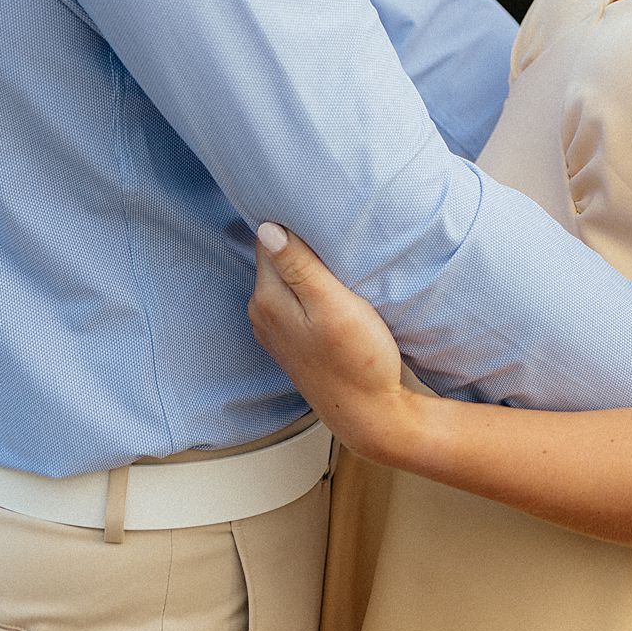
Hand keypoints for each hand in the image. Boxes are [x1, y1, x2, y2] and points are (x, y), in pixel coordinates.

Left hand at [248, 223, 417, 461]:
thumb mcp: (332, 305)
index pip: (268, 238)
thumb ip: (298, 266)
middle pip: (274, 257)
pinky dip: (310, 286)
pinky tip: (332, 287)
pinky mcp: (293, 339)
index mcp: (267, 299)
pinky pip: (294, 297)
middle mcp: (261, 312)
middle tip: (333, 231)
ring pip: (286, 277)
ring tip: (337, 256)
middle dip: (300, 241)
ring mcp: (275, 328)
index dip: (295, 221)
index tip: (321, 215)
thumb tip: (265, 227)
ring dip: (306, 264)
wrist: (370, 415)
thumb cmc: (358, 359)